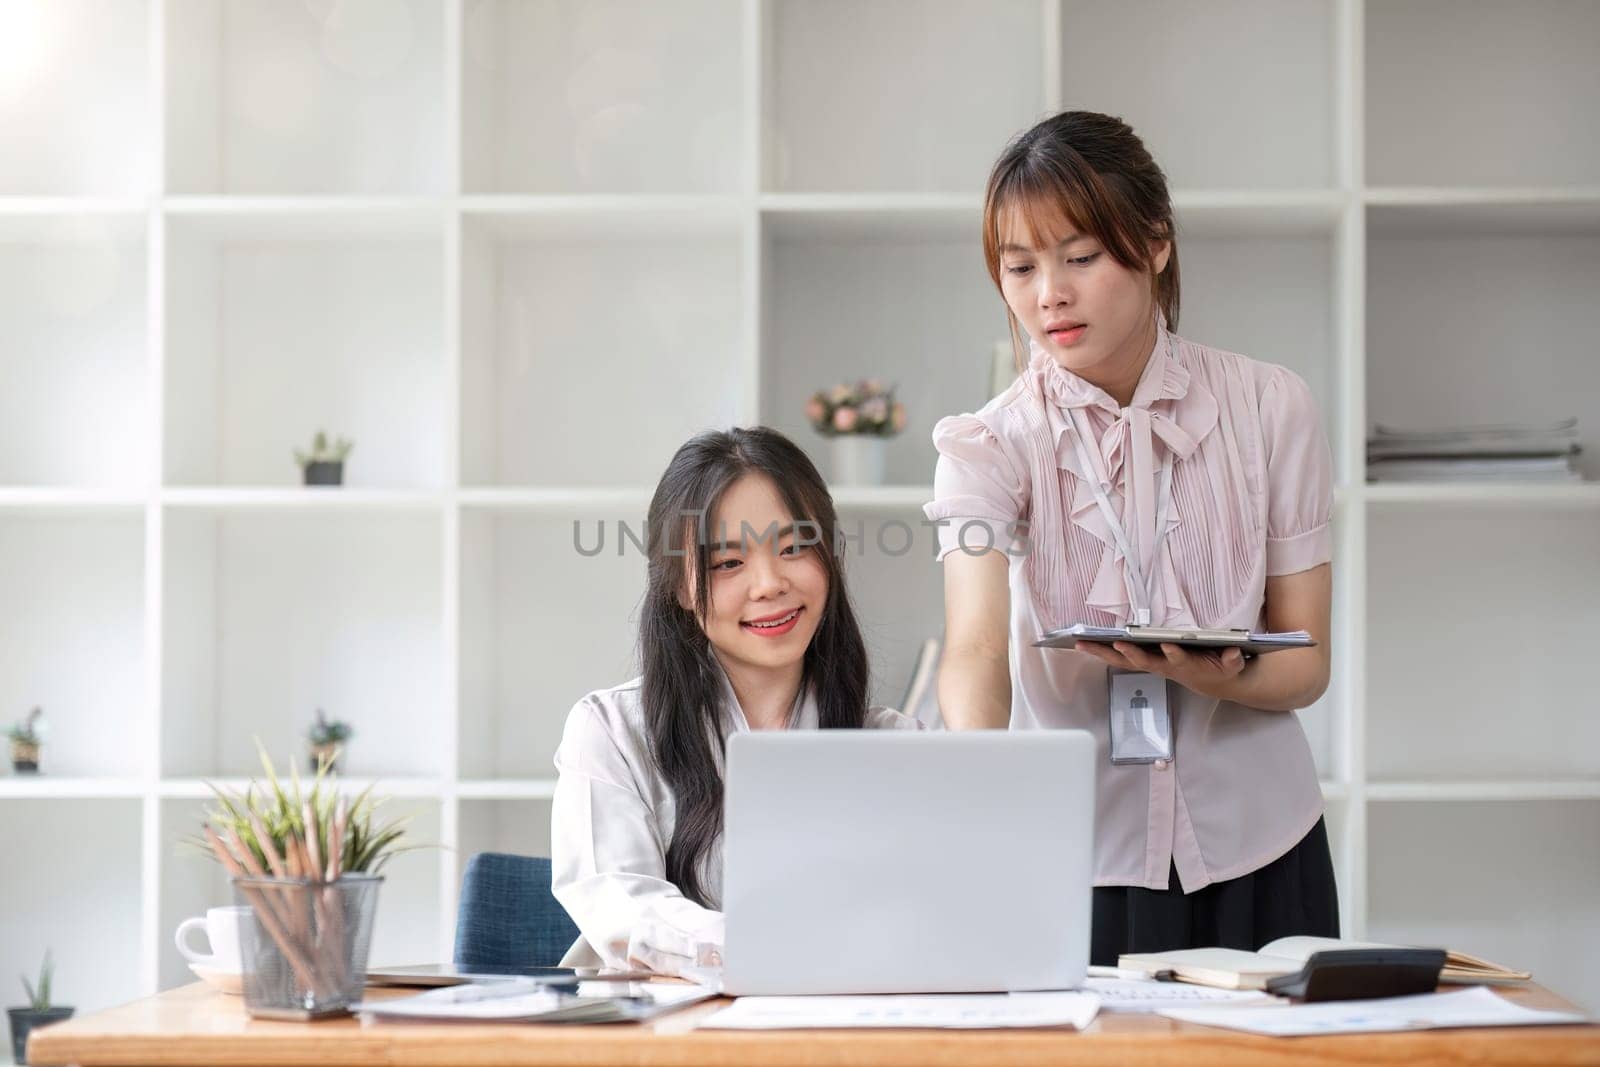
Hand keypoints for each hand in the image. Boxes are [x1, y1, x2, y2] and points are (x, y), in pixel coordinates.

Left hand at [1074, 640, 1246, 699]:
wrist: (1211, 681)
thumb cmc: (1217, 668)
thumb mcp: (1231, 665)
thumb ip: (1232, 659)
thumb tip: (1234, 653)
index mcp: (1184, 665)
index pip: (1178, 659)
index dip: (1173, 653)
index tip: (1169, 644)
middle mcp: (1163, 666)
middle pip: (1142, 660)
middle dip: (1128, 653)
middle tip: (1114, 644)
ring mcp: (1151, 664)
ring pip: (1124, 659)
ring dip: (1103, 652)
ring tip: (1082, 643)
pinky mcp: (1144, 661)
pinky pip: (1119, 657)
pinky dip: (1102, 651)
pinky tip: (1084, 643)